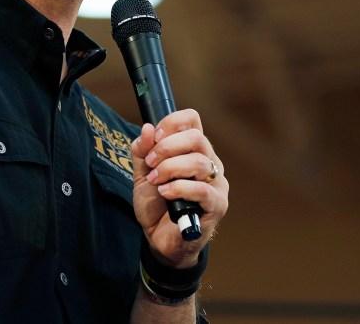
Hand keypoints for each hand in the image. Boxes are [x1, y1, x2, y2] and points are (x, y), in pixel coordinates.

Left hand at [131, 109, 228, 267]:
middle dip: (167, 148)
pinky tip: (165, 193)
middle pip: (197, 137)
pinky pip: (203, 190)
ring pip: (199, 162)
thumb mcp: (142, 175)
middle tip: (151, 163)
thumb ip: (142, 152)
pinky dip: (179, 188)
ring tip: (156, 181)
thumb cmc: (156, 205)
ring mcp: (217, 184)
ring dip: (170, 169)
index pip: (192, 120)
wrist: (159, 240)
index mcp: (193, 150)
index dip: (171, 123)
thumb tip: (148, 128)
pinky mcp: (217, 205)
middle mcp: (210, 162)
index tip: (155, 138)